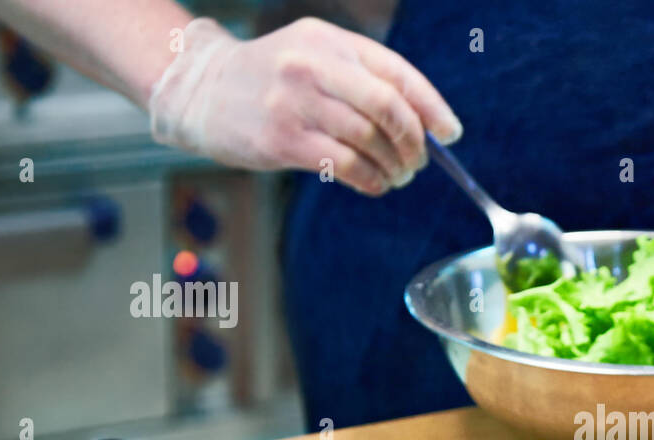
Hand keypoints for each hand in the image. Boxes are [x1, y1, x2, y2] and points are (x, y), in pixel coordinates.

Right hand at [149, 17, 460, 195]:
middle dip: (414, 141)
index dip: (431, 106)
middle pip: (388, 107)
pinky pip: (345, 165)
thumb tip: (426, 125)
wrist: (203, 91)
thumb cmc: (273, 81)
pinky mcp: (282, 139)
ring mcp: (295, 102)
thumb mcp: (315, 58)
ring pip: (369, 140)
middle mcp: (312, 65)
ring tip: (398, 176)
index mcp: (329, 41)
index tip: (451, 132)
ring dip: (394, 166)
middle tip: (419, 162)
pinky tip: (375, 184)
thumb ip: (364, 81)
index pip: (397, 73)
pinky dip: (371, 180)